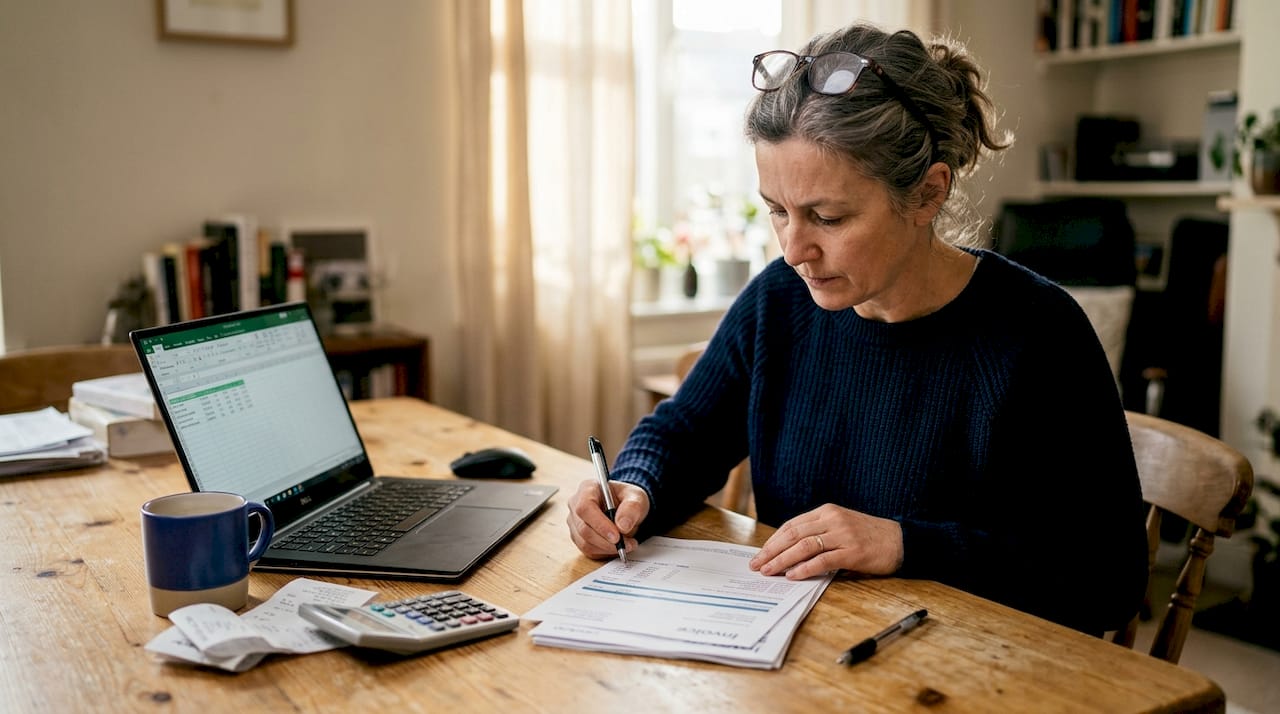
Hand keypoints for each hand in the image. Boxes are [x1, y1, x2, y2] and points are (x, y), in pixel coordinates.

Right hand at [566, 478, 649, 558]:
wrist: (626, 509)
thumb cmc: (628, 499)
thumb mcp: (637, 498)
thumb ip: (632, 508)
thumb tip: (622, 526)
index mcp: (587, 488)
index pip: (585, 507)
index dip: (600, 524)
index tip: (617, 536)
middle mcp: (576, 505)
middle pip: (584, 528)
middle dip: (607, 541)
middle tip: (628, 544)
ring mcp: (575, 522)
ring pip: (585, 542)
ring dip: (608, 548)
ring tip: (627, 545)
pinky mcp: (578, 537)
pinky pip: (588, 550)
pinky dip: (604, 552)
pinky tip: (617, 546)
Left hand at [748, 503, 903, 579]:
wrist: (902, 540)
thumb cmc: (869, 537)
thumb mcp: (841, 527)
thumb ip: (819, 535)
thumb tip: (790, 554)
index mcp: (827, 511)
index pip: (792, 525)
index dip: (774, 541)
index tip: (760, 554)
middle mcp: (833, 519)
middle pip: (794, 534)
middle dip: (772, 551)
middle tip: (757, 565)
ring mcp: (843, 534)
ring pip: (804, 546)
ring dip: (783, 560)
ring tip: (769, 571)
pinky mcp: (853, 551)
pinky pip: (823, 560)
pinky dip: (805, 568)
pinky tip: (793, 576)